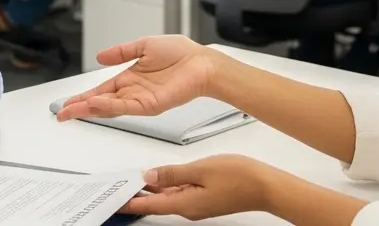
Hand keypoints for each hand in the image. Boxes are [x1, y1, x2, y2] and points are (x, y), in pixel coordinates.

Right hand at [57, 35, 220, 120]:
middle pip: (100, 103)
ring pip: (109, 107)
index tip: (67, 103)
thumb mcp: (143, 45)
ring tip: (72, 110)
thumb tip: (100, 56)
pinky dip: (109, 106)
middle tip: (61, 114)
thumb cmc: (180, 53)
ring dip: (90, 108)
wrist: (200, 62)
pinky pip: (125, 107)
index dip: (83, 97)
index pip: (101, 90)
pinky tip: (95, 104)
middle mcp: (132, 92)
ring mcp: (140, 100)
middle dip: (80, 108)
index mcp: (129, 78)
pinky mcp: (150, 105)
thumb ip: (121, 52)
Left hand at [122, 155, 278, 219]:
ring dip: (152, 189)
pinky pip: (181, 193)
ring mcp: (198, 205)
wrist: (266, 186)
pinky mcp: (205, 199)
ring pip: (168, 197)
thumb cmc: (239, 178)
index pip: (148, 206)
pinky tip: (163, 177)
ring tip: (135, 180)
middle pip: (156, 202)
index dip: (128, 203)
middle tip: (120, 186)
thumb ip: (172, 173)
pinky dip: (169, 185)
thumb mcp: (200, 169)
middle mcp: (188, 209)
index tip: (113, 201)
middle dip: (137, 195)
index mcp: (184, 205)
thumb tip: (150, 175)